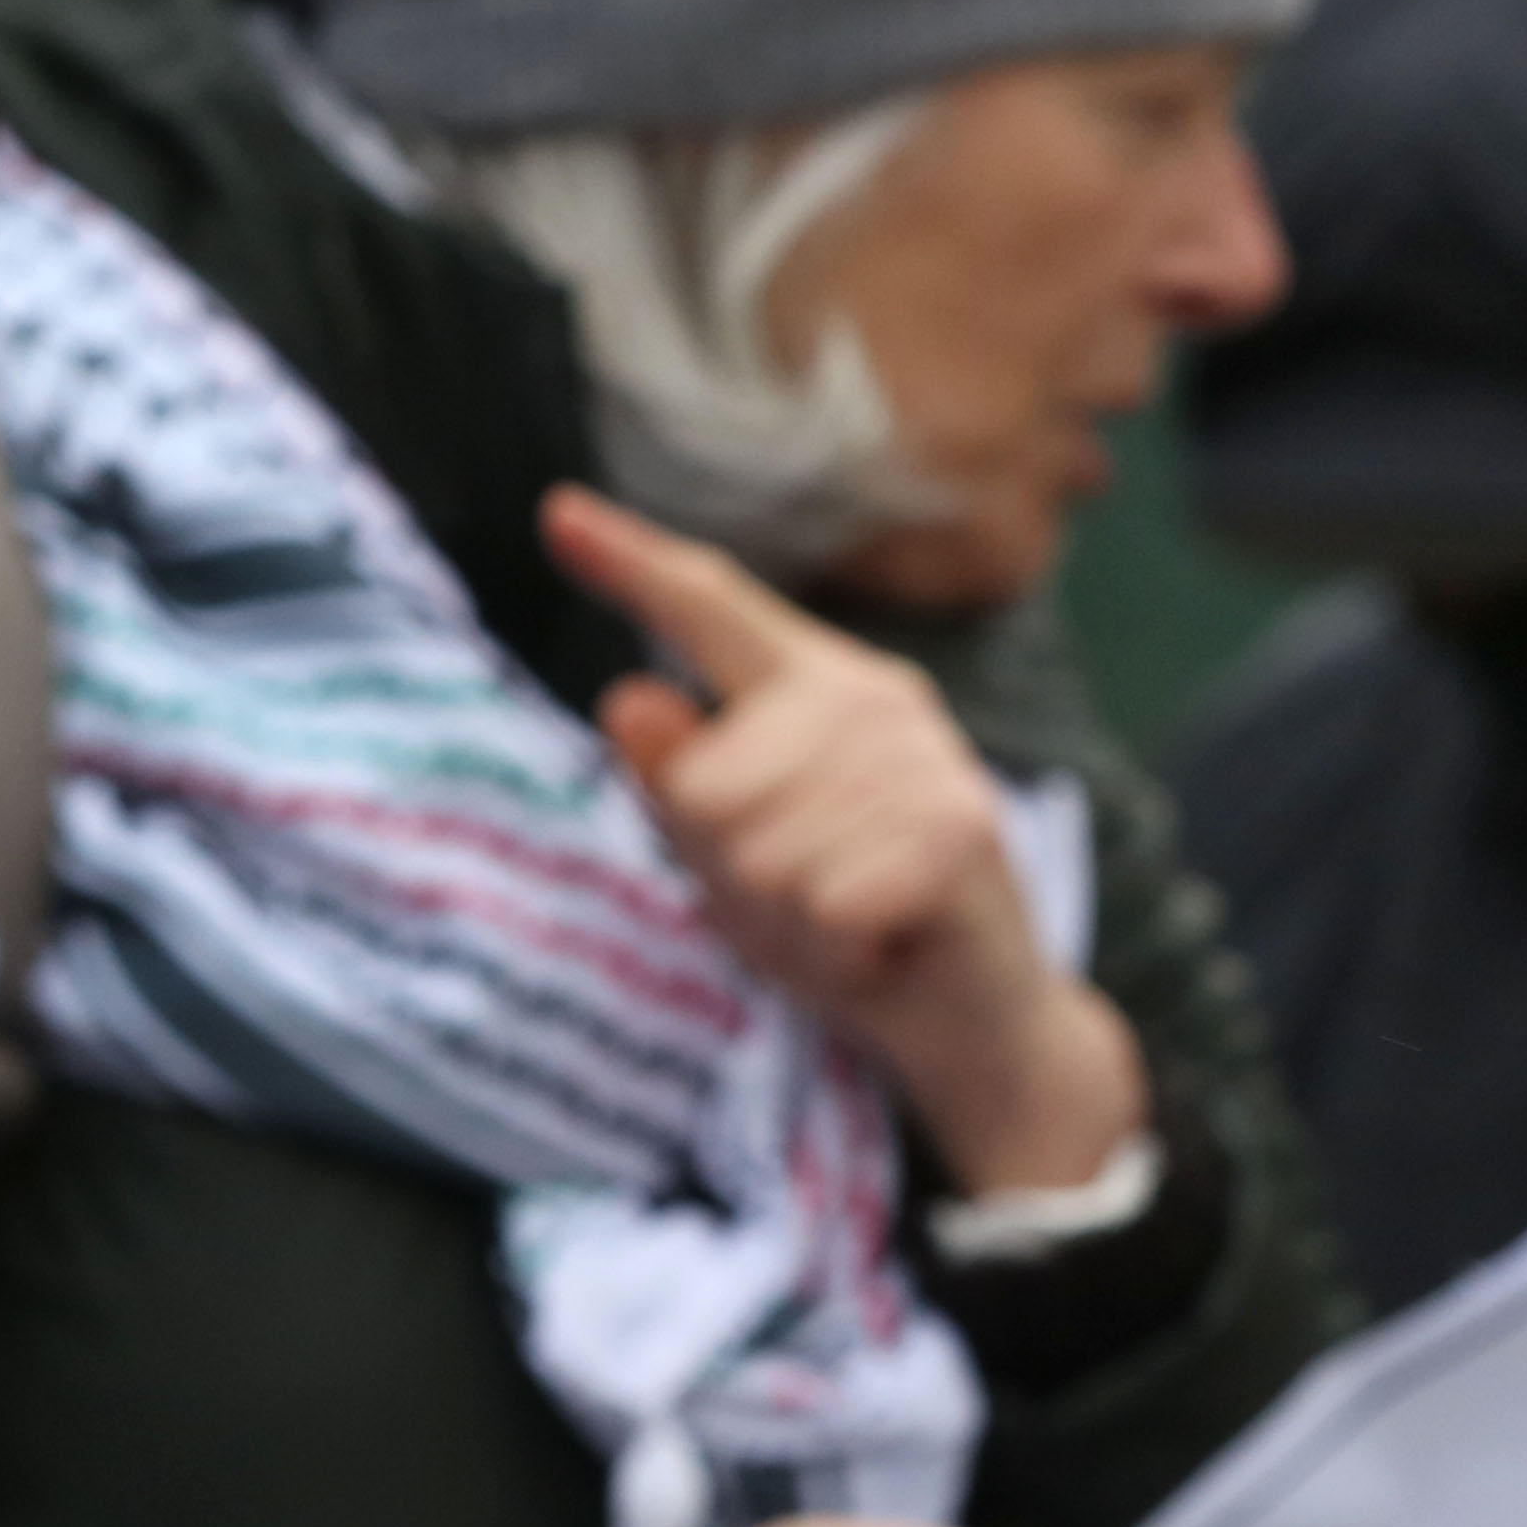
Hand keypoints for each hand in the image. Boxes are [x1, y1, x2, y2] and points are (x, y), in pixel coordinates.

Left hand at [545, 488, 1141, 1194]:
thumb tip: (625, 699)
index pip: (713, 612)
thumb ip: (680, 785)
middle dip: (727, 873)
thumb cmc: (839, 922)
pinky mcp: (955, 833)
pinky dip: (831, 950)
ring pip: (756, 856)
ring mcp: (922, 762)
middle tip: (803, 897)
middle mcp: (875, 703)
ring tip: (845, 920)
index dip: (632, 564)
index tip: (557, 514)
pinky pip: (817, 904)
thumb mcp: (732, 858)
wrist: (969, 1012)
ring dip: (783, 922)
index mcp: (817, 689)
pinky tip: (878, 944)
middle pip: (700, 789)